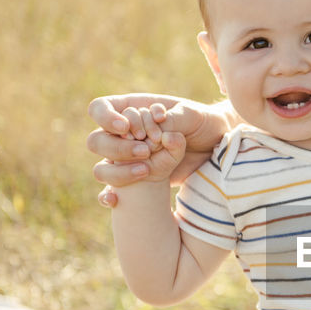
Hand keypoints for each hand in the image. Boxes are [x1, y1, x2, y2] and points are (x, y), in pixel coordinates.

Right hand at [85, 93, 228, 205]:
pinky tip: (115, 201)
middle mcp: (123, 135)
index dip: (105, 117)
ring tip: (146, 170)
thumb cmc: (201, 123)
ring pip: (102, 167)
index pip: (99, 108)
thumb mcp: (192, 115)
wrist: (214, 147)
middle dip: (117, 147)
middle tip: (146, 151)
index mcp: (131, 109)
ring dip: (118, 171)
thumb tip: (161, 134)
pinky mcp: (135, 180)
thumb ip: (174, 119)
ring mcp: (127, 159)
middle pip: (96, 140)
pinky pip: (112, 190)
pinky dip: (109, 196)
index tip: (125, 127)